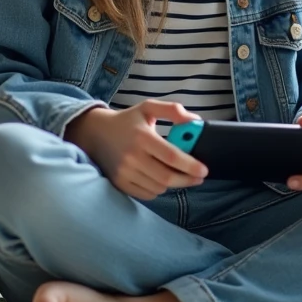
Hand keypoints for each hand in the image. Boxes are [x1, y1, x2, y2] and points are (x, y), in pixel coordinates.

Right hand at [65, 100, 207, 199]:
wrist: (96, 133)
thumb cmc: (127, 120)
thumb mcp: (148, 108)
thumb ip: (172, 110)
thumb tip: (195, 122)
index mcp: (142, 137)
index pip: (172, 157)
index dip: (191, 166)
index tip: (204, 170)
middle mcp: (132, 157)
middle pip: (167, 177)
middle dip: (188, 180)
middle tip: (198, 178)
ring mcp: (125, 172)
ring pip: (159, 188)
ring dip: (172, 184)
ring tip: (176, 174)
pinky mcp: (120, 183)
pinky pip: (147, 194)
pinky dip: (157, 189)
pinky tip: (159, 179)